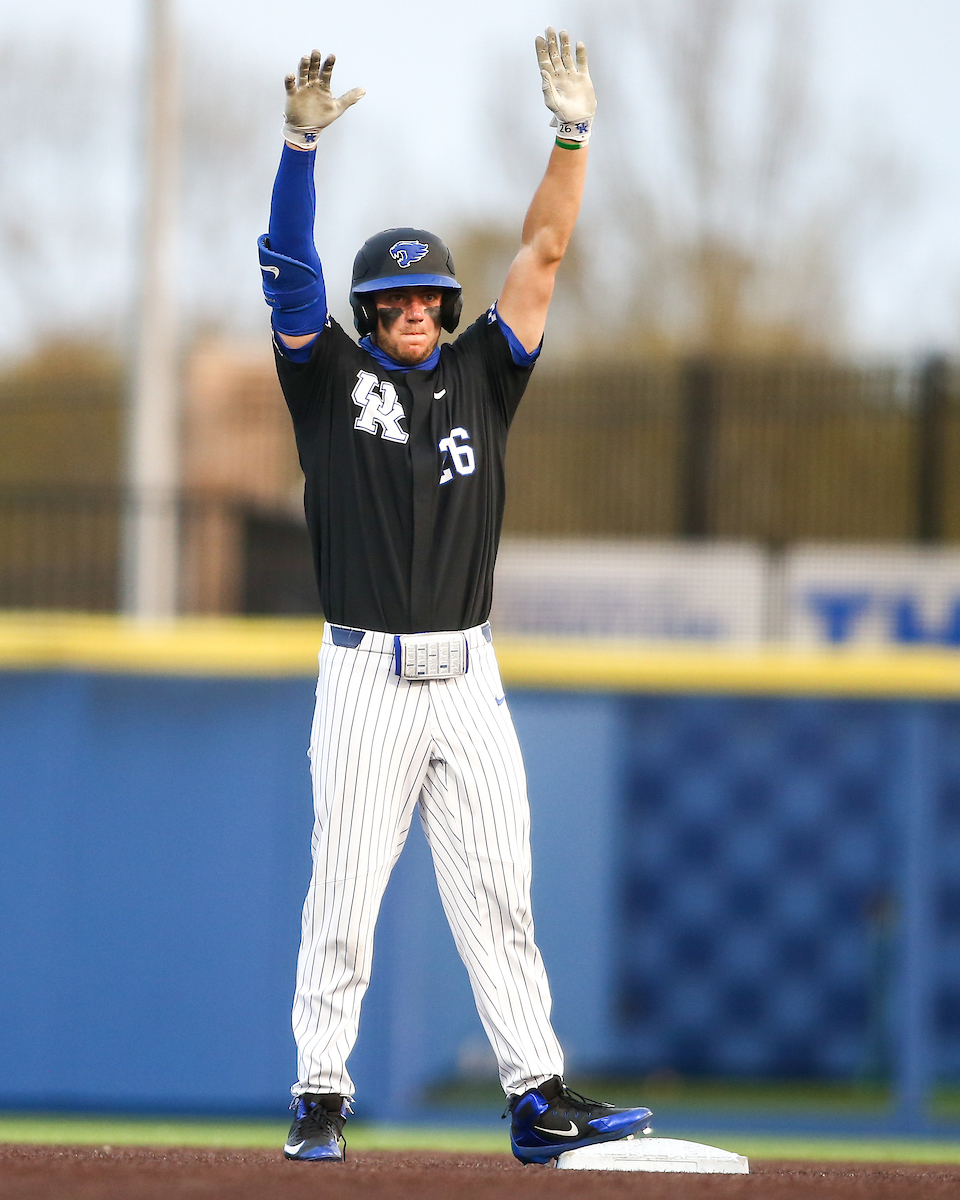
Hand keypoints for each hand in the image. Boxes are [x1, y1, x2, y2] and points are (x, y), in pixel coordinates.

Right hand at [283, 50, 364, 147]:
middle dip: (315, 61)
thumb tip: (364, 90)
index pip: (327, 72)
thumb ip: (350, 98)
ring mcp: (302, 88)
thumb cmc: (322, 118)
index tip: (332, 56)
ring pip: (302, 74)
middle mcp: (312, 84)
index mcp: (323, 86)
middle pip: (314, 69)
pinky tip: (291, 75)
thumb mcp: (338, 108)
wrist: (307, 130)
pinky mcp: (293, 95)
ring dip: (304, 66)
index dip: (329, 64)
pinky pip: (290, 86)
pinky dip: (289, 80)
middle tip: (316, 51)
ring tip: (306, 58)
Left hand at [536, 27, 594, 142]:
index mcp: (551, 81)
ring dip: (565, 44)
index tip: (539, 38)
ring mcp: (571, 76)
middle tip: (549, 28)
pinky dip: (580, 53)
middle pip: (555, 55)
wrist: (578, 121)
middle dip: (552, 42)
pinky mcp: (583, 78)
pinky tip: (578, 44)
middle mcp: (560, 76)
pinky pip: (581, 62)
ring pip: (567, 56)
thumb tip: (542, 71)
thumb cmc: (563, 115)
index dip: (541, 50)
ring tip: (563, 32)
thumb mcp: (552, 102)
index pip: (545, 62)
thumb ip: (546, 87)